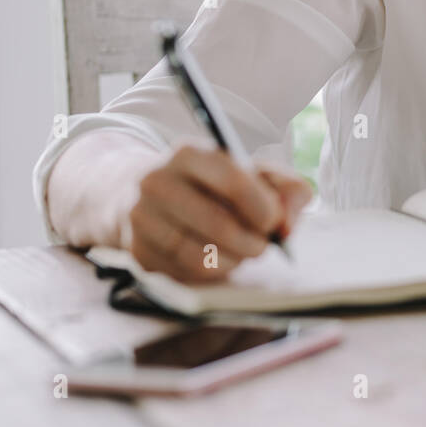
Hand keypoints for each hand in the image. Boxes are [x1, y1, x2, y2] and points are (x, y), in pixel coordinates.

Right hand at [127, 138, 312, 281]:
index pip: (234, 181)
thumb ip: (285, 188)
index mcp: (190, 153)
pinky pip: (186, 273)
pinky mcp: (138, 251)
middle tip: (264, 245)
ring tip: (242, 251)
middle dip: (252, 241)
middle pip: (218, 224)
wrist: (147, 194)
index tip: (276, 223)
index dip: (263, 208)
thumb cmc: (212, 184)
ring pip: (202, 255)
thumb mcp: (251, 173)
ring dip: (234, 260)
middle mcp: (158, 182)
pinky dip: (212, 271)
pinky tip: (218, 258)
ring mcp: (142, 218)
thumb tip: (287, 224)